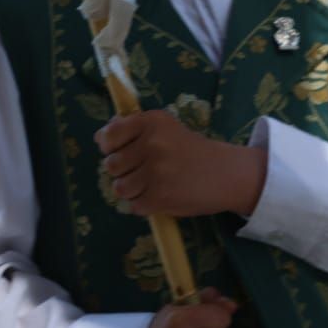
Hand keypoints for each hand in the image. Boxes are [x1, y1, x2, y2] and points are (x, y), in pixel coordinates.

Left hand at [95, 111, 266, 217]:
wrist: (227, 173)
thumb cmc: (192, 150)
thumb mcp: (166, 129)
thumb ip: (134, 129)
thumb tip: (100, 136)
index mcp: (152, 122)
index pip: (108, 136)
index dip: (109, 147)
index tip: (120, 151)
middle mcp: (152, 144)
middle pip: (111, 165)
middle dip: (123, 171)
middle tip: (144, 170)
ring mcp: (156, 171)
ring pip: (120, 188)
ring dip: (133, 190)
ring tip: (152, 185)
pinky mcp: (160, 197)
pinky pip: (134, 206)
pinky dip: (145, 205)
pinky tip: (161, 195)